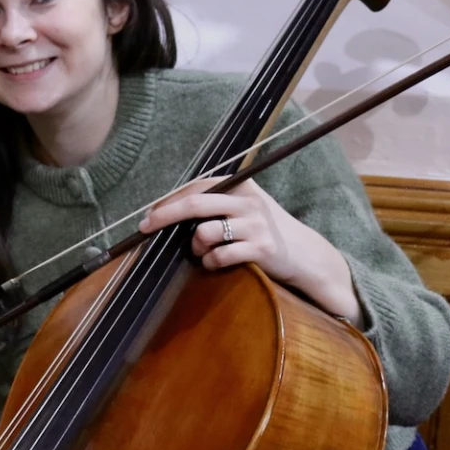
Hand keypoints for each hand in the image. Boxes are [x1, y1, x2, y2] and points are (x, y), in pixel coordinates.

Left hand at [139, 178, 360, 323]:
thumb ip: (214, 203)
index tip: (149, 214)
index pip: (197, 187)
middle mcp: (248, 201)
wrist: (304, 253)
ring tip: (203, 252)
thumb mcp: (243, 207)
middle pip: (195, 204)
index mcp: (241, 185)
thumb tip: (167, 208)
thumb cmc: (264, 229)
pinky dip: (210, 263)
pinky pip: (219, 257)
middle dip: (164, 216)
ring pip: (204, 233)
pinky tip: (215, 263)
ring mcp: (255, 225)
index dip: (169, 200)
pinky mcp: (261, 249)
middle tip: (145, 228)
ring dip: (195, 248)